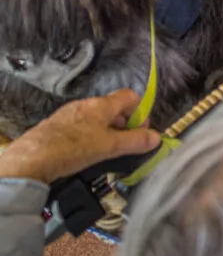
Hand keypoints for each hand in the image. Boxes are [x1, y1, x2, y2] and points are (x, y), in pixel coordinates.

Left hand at [0, 90, 159, 185]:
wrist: (31, 158)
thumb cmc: (73, 148)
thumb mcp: (110, 147)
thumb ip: (135, 141)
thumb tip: (156, 137)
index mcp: (102, 105)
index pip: (130, 96)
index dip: (140, 112)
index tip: (140, 131)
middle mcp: (86, 104)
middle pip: (113, 108)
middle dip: (123, 125)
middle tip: (124, 145)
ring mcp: (69, 114)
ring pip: (95, 118)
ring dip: (105, 131)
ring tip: (104, 151)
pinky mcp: (55, 126)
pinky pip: (79, 126)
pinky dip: (87, 136)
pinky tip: (83, 153)